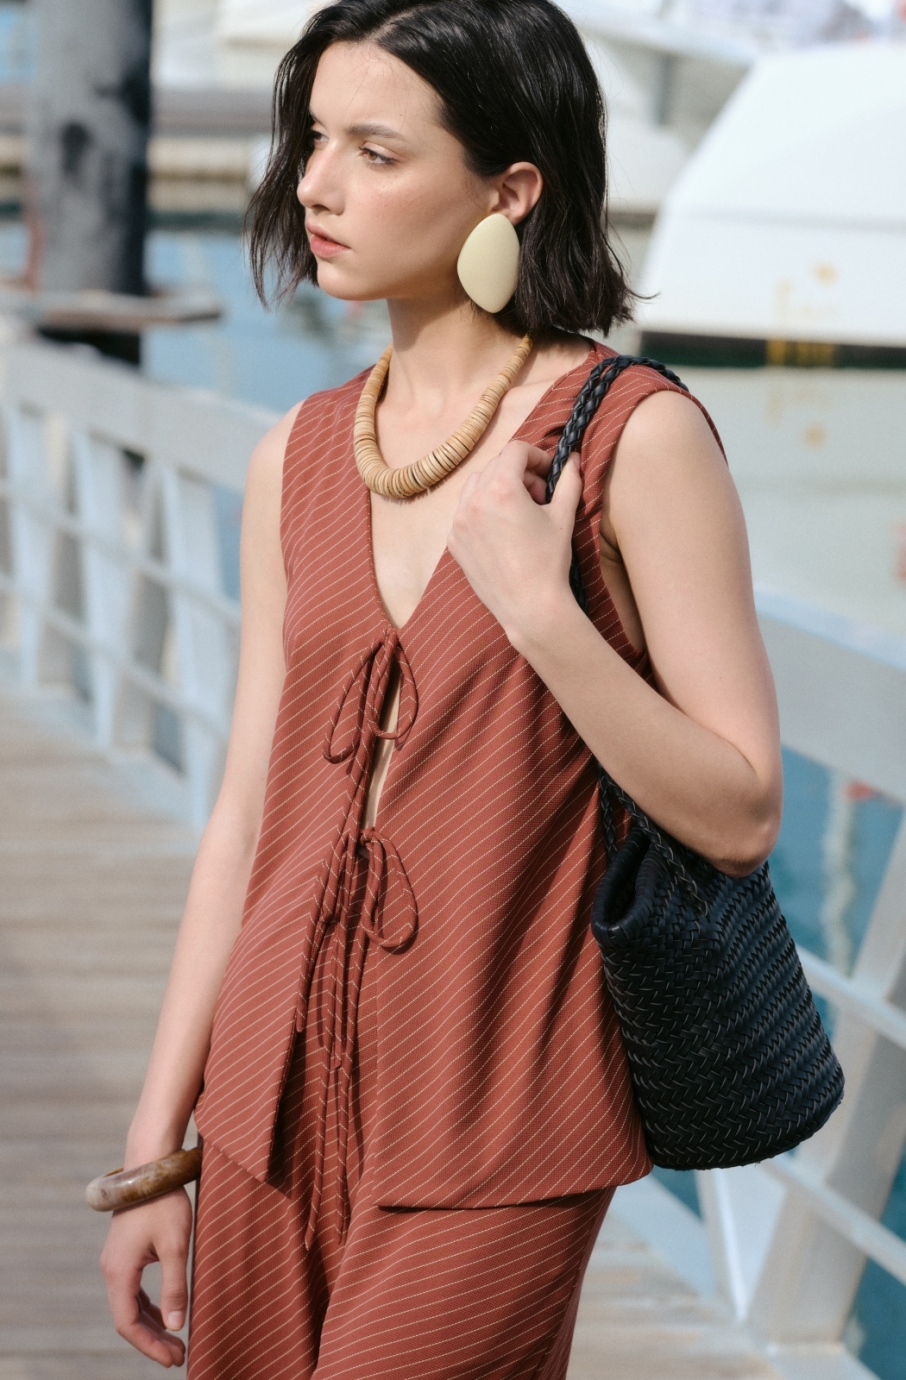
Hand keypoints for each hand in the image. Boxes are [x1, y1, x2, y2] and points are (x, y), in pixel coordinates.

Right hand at [100, 1188, 192, 1367]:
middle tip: (179, 1356)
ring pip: (130, 1304)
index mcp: (119, 1271)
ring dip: (152, 1324)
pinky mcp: (125, 1251)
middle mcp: (112, 1269)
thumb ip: (175, 1285)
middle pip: (128, 1318)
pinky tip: (166, 1313)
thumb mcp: (175, 1245)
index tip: (173, 1358)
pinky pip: (133, 1289)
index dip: (149, 1346)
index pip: (128, 1323)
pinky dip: (149, 1306)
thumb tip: (177, 1326)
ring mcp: (116, 1260)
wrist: (150, 1165)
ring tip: (175, 1341)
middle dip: (153, 1340)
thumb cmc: (164, 1202)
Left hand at [447, 441, 582, 644]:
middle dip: (519, 473)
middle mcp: (474, 501)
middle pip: (496, 465)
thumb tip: (572, 459)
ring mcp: (459, 522)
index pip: (515, 450)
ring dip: (498, 487)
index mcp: (501, 489)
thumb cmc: (549, 561)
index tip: (548, 473)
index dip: (536, 456)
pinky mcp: (454, 541)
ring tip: (519, 512)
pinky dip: (482, 510)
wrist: (530, 607)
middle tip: (539, 497)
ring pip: (476, 486)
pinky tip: (502, 531)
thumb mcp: (563, 516)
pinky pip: (465, 511)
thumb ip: (568, 481)